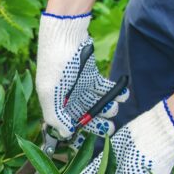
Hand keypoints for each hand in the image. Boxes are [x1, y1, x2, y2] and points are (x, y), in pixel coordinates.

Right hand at [35, 12, 128, 141]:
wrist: (66, 33)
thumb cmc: (55, 63)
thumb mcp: (50, 92)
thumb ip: (55, 115)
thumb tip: (65, 133)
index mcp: (54, 104)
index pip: (66, 126)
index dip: (77, 135)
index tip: (89, 141)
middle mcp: (67, 98)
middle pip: (84, 117)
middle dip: (98, 125)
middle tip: (110, 129)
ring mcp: (80, 86)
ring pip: (97, 104)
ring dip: (108, 109)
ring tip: (114, 108)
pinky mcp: (92, 75)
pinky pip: (105, 89)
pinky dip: (115, 93)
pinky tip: (122, 94)